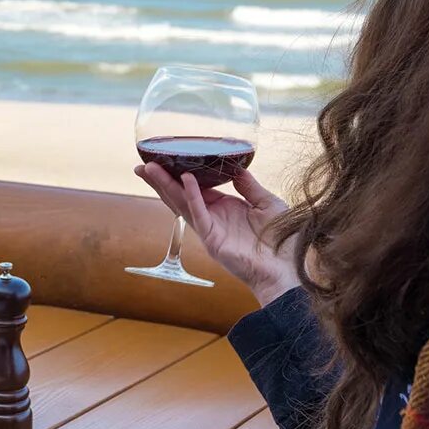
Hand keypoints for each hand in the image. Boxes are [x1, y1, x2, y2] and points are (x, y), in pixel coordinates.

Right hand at [134, 165, 300, 304]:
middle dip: (162, 180)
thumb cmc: (280, 240)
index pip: (197, 188)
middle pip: (181, 195)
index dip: (181, 174)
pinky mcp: (212, 239)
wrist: (285, 269)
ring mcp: (210, 229)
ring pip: (182, 203)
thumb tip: (236, 168)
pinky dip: (192, 196)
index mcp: (224, 208)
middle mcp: (213, 217)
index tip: (167, 160)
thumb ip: (250, 186)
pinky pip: (199, 214)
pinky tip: (186, 180)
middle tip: (143, 164)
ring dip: (166, 185)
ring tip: (150, 169)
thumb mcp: (267, 204)